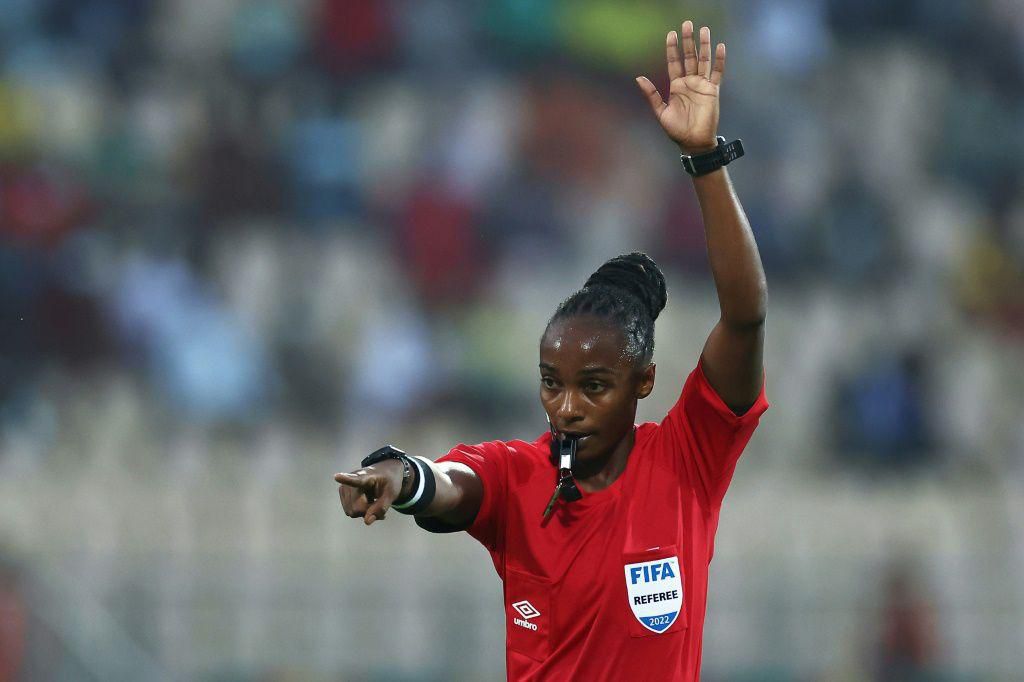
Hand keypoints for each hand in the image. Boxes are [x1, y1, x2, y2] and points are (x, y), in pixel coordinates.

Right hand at [334, 460, 405, 525]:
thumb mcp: (392, 494)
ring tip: (374, 503)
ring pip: (351, 511)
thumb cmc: (389, 481)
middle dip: (368, 512)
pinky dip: (359, 511)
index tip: (337, 477)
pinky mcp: (342, 492)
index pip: (355, 479)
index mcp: (367, 476)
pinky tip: (367, 503)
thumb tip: (366, 522)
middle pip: (355, 508)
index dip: (345, 479)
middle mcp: (351, 479)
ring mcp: (345, 486)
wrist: (385, 472)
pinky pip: (349, 511)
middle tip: (380, 506)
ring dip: (364, 512)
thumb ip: (381, 508)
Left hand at [635, 20, 725, 153]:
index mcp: (676, 86)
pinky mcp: (713, 91)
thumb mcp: (660, 112)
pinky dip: (719, 60)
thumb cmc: (677, 130)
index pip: (674, 62)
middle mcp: (689, 82)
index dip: (672, 48)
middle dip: (688, 41)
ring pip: (703, 60)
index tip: (671, 34)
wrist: (693, 142)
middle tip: (687, 24)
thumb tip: (638, 78)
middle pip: (689, 57)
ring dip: (703, 45)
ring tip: (704, 29)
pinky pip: (718, 73)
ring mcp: (702, 85)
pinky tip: (720, 47)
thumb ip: (651, 94)